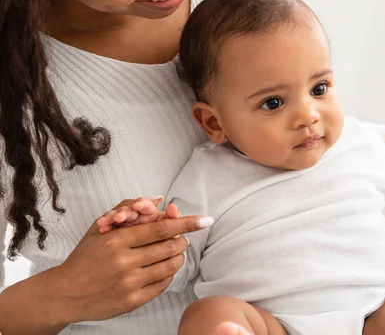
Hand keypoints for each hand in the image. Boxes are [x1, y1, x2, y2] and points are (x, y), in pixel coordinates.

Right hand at [45, 198, 211, 325]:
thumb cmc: (85, 256)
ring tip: (173, 251)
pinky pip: (163, 284)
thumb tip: (158, 199)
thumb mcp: (101, 228)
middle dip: (181, 239)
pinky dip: (168, 273)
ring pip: (170, 265)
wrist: (64, 293)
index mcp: (116, 240)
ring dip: (178, 256)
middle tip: (180, 237)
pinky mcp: (132, 301)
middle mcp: (124, 262)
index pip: (160, 229)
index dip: (185, 224)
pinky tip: (161, 268)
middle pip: (170, 247)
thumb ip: (128, 209)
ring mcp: (129, 283)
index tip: (204, 220)